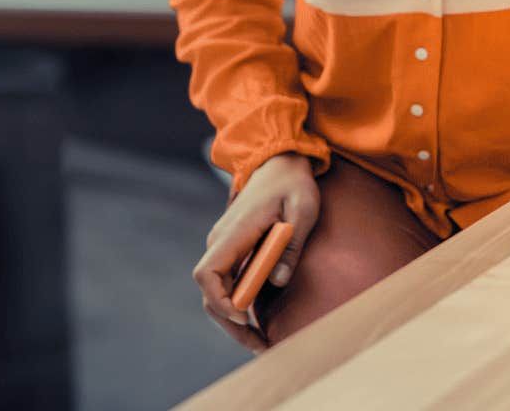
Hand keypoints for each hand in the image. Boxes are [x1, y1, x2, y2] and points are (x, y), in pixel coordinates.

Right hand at [192, 152, 319, 351]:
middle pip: (211, 293)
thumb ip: (291, 243)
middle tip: (260, 345)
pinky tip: (260, 323)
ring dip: (235, 320)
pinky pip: (230, 284)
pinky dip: (241, 305)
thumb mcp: (303, 208)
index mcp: (233, 233)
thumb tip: (278, 280)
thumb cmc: (293, 185)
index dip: (221, 299)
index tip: (245, 316)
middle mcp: (221, 242)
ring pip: (218, 293)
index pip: (207, 273)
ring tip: (262, 343)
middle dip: (230, 323)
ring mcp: (225, 248)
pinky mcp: (235, 252)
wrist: (280, 163)